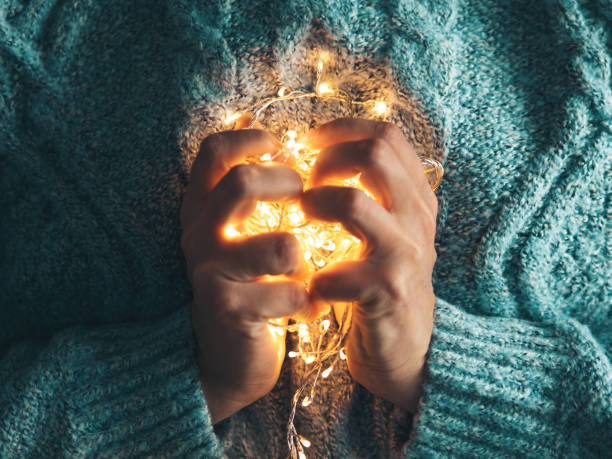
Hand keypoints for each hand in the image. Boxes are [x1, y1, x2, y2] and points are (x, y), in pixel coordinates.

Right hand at [181, 127, 316, 423]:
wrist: (229, 354)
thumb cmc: (247, 282)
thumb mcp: (240, 229)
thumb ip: (248, 189)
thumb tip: (259, 124)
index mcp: (202, 209)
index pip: (213, 152)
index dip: (251, 139)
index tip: (282, 147)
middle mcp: (199, 234)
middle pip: (242, 182)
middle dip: (288, 183)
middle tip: (305, 197)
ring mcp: (211, 273)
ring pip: (279, 245)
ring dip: (305, 255)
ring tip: (303, 269)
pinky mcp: (230, 310)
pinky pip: (290, 292)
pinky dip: (309, 300)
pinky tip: (307, 309)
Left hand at [302, 118, 437, 412]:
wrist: (407, 351)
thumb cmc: (383, 286)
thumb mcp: (386, 234)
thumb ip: (370, 197)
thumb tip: (320, 156)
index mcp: (417, 199)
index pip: (387, 137)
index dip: (343, 130)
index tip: (310, 143)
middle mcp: (418, 218)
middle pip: (374, 153)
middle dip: (326, 160)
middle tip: (305, 184)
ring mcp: (407, 253)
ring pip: (352, 201)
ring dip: (314, 205)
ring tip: (303, 222)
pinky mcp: (389, 291)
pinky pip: (340, 269)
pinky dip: (316, 276)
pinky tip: (315, 287)